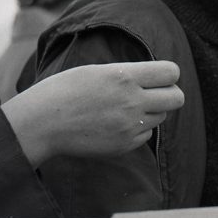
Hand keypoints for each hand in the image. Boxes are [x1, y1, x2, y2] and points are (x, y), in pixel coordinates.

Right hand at [2, 60, 183, 166]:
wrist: (40, 124)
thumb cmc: (65, 91)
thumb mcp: (98, 71)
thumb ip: (129, 73)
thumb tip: (156, 77)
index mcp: (124, 77)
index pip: (171, 72)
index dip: (168, 74)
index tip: (158, 77)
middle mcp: (131, 101)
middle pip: (177, 98)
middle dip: (168, 94)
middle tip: (152, 94)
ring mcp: (129, 126)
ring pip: (162, 116)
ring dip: (151, 112)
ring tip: (125, 109)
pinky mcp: (123, 145)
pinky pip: (146, 135)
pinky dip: (138, 130)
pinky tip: (116, 125)